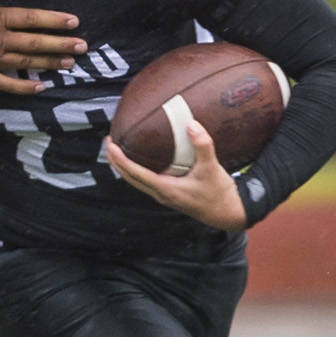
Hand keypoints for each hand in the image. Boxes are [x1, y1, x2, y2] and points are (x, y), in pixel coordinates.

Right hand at [0, 0, 86, 95]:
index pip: (31, 18)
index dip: (54, 19)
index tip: (73, 21)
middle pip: (35, 43)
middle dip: (61, 44)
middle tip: (83, 47)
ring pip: (26, 64)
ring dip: (49, 64)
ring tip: (70, 64)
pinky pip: (7, 84)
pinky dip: (24, 87)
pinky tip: (40, 86)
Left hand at [105, 121, 247, 231]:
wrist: (227, 212)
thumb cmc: (218, 192)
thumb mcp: (211, 167)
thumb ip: (202, 145)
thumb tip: (191, 124)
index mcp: (165, 189)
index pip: (135, 173)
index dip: (120, 159)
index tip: (110, 145)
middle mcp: (160, 194)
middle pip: (129, 178)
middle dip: (115, 161)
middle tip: (108, 141)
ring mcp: (162, 196)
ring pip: (135, 181)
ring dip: (123, 166)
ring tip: (117, 149)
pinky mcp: (168, 194)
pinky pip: (145, 181)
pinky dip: (136, 170)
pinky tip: (138, 158)